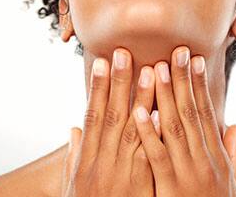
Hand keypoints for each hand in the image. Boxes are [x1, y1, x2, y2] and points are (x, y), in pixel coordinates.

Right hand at [60, 48, 161, 196]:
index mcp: (87, 159)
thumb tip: (74, 129)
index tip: (102, 60)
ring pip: (131, 131)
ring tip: (151, 70)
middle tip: (124, 52)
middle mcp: (101, 163)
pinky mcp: (138, 187)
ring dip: (141, 99)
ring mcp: (120, 175)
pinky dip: (153, 135)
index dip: (97, 87)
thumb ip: (75, 156)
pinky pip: (148, 158)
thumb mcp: (74, 185)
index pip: (93, 115)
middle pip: (111, 116)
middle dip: (118, 83)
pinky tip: (161, 114)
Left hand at [131, 46, 235, 196]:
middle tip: (176, 50)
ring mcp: (189, 174)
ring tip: (155, 68)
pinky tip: (137, 112)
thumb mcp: (233, 183)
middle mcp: (205, 160)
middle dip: (182, 80)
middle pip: (191, 113)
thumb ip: (233, 154)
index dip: (200, 85)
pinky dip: (147, 133)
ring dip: (164, 97)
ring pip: (175, 128)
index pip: (206, 113)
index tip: (195, 60)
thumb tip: (234, 126)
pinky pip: (157, 158)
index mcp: (216, 156)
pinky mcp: (172, 189)